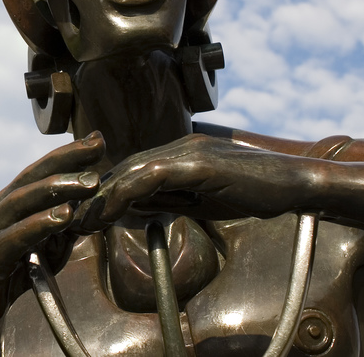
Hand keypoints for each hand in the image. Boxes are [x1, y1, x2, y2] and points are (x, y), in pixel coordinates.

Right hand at [0, 132, 105, 354]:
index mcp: (12, 203)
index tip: (97, 138)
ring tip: (89, 182)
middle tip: (97, 148)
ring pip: (21, 201)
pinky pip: (14, 237)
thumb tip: (96, 201)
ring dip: (56, 188)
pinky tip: (64, 217)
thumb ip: (67, 223)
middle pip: (31, 177)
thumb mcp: (50, 246)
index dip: (68, 154)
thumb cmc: (13, 274)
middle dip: (65, 160)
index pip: (41, 171)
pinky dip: (39, 224)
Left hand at [74, 133, 317, 231]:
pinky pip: (154, 175)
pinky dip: (129, 192)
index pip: (129, 171)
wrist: (295, 184)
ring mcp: (188, 150)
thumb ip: (167, 199)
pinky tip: (112, 209)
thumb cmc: (253, 194)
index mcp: (177, 154)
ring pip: (132, 169)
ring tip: (81, 217)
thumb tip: (132, 208)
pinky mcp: (199, 161)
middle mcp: (177, 145)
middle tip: (68, 217)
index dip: (103, 191)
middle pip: (123, 167)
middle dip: (93, 193)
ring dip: (103, 194)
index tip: (81, 213)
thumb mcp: (200, 200)